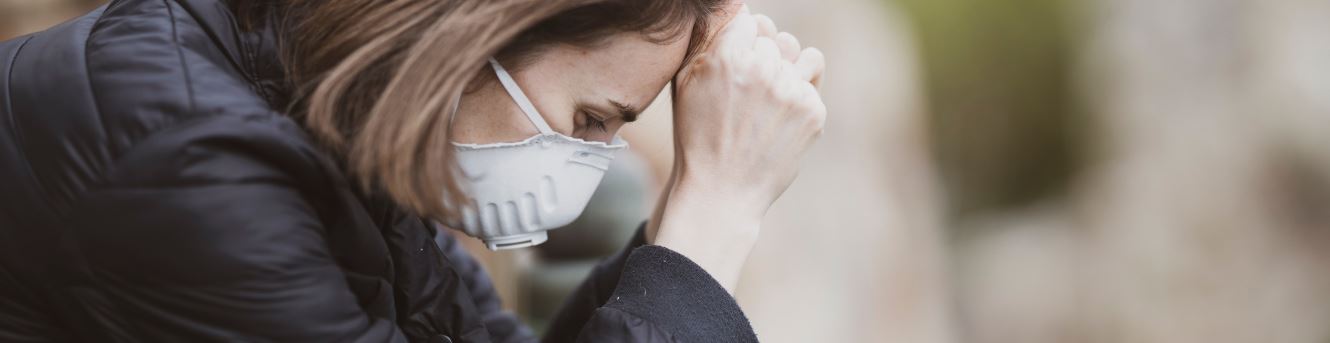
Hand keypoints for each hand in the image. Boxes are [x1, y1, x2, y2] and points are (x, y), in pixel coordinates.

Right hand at [650, 5, 826, 292]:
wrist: (722, 192)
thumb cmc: (697, 136)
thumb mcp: (685, 84)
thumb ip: (707, 40)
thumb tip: (735, 10)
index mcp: (728, 56)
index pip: (747, 19)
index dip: (741, 41)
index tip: (736, 61)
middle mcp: (763, 68)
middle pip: (773, 36)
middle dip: (762, 56)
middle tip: (748, 91)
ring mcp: (792, 90)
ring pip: (801, 52)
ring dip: (788, 67)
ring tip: (770, 96)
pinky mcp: (813, 111)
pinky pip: (813, 82)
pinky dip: (799, 96)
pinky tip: (779, 119)